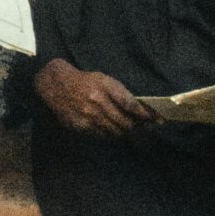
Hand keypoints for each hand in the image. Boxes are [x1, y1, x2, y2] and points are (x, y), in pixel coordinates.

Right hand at [34, 57, 157, 137]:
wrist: (57, 86)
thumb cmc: (85, 81)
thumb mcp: (104, 79)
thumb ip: (121, 93)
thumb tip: (140, 109)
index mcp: (105, 87)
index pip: (131, 104)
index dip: (146, 114)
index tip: (157, 120)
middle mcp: (98, 103)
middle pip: (126, 122)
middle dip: (139, 127)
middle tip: (147, 128)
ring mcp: (89, 117)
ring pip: (116, 131)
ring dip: (127, 132)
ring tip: (132, 130)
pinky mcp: (82, 127)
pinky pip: (103, 135)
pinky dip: (112, 135)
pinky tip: (115, 131)